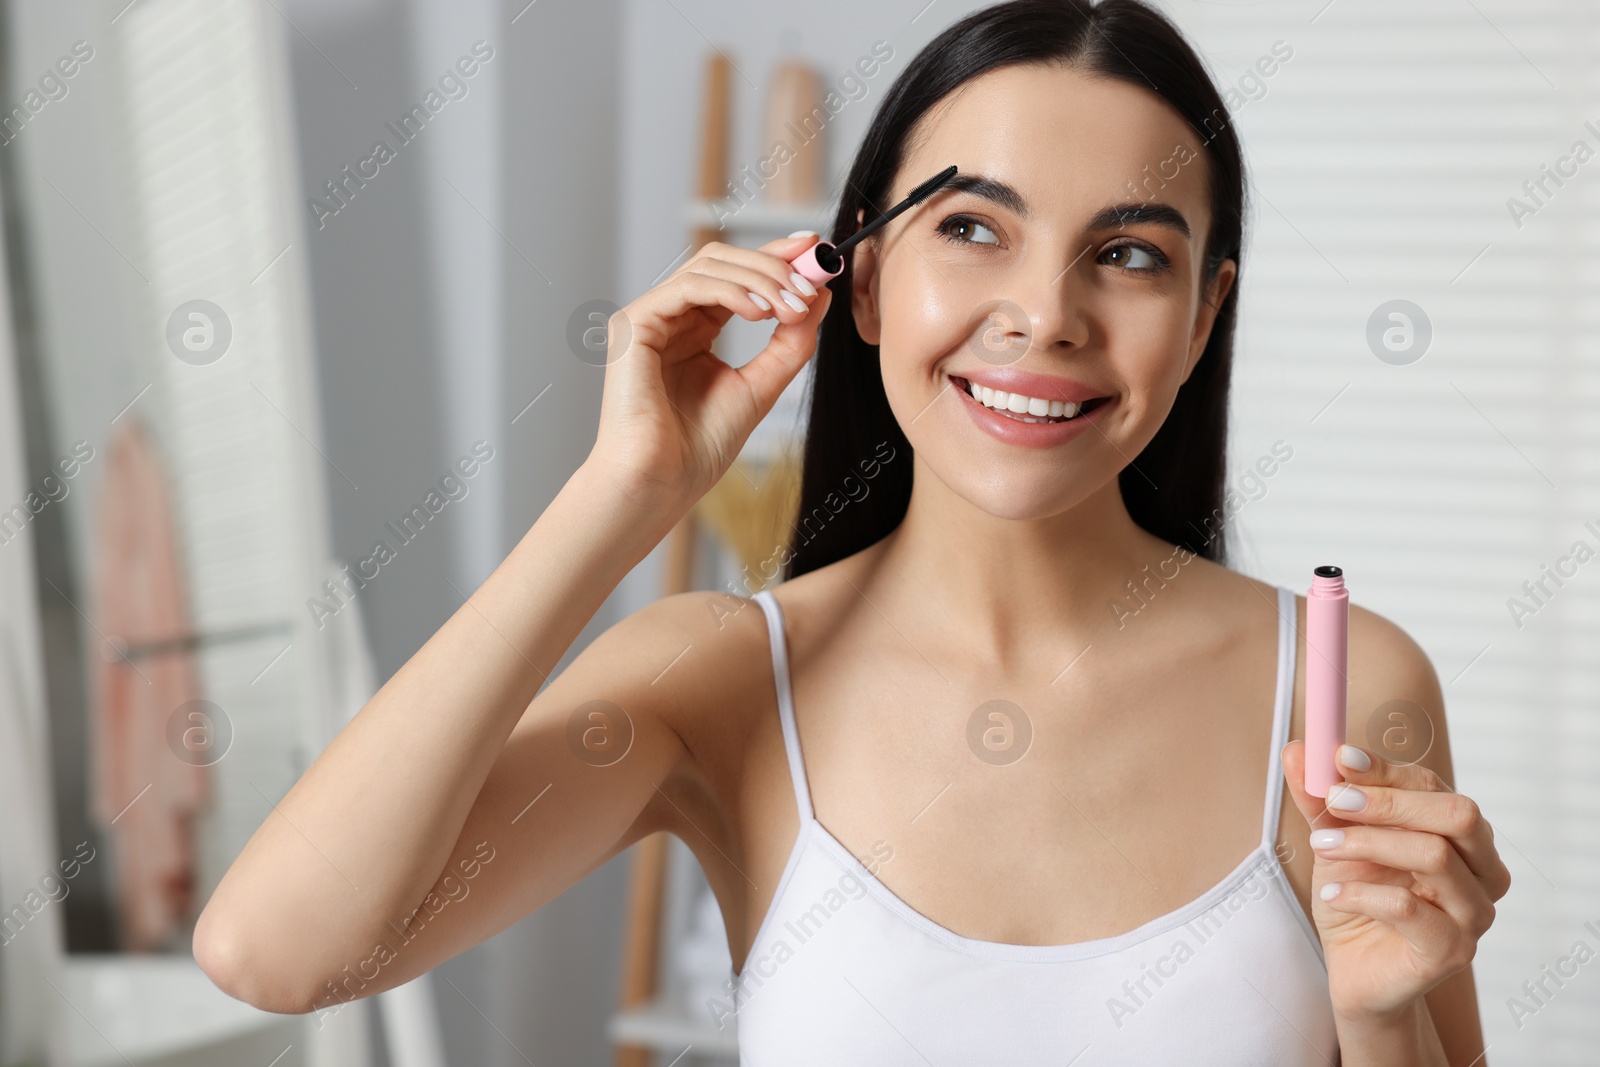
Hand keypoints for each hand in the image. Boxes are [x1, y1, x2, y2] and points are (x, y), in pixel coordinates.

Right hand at [590, 233, 831, 507]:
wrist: (660, 483)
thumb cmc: (698, 448)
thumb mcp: (762, 386)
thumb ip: (790, 342)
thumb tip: (818, 296)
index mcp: (695, 329)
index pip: (737, 276)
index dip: (776, 256)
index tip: (816, 249)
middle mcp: (671, 318)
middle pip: (723, 260)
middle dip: (773, 264)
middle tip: (811, 284)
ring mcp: (650, 318)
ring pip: (708, 265)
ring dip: (760, 278)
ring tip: (793, 306)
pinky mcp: (634, 324)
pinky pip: (688, 287)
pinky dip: (731, 291)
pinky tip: (761, 312)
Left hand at [1281, 740, 1509, 1021]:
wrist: (1354, 968)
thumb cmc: (1357, 897)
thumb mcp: (1334, 839)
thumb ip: (1321, 799)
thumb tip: (1298, 751)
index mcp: (1460, 834)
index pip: (1433, 786)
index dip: (1386, 769)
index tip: (1339, 758)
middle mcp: (1481, 870)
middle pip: (1457, 814)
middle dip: (1389, 801)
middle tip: (1335, 801)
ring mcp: (1473, 912)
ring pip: (1436, 856)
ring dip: (1368, 843)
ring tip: (1322, 847)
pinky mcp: (1451, 950)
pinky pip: (1410, 908)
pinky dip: (1361, 894)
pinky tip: (1331, 895)